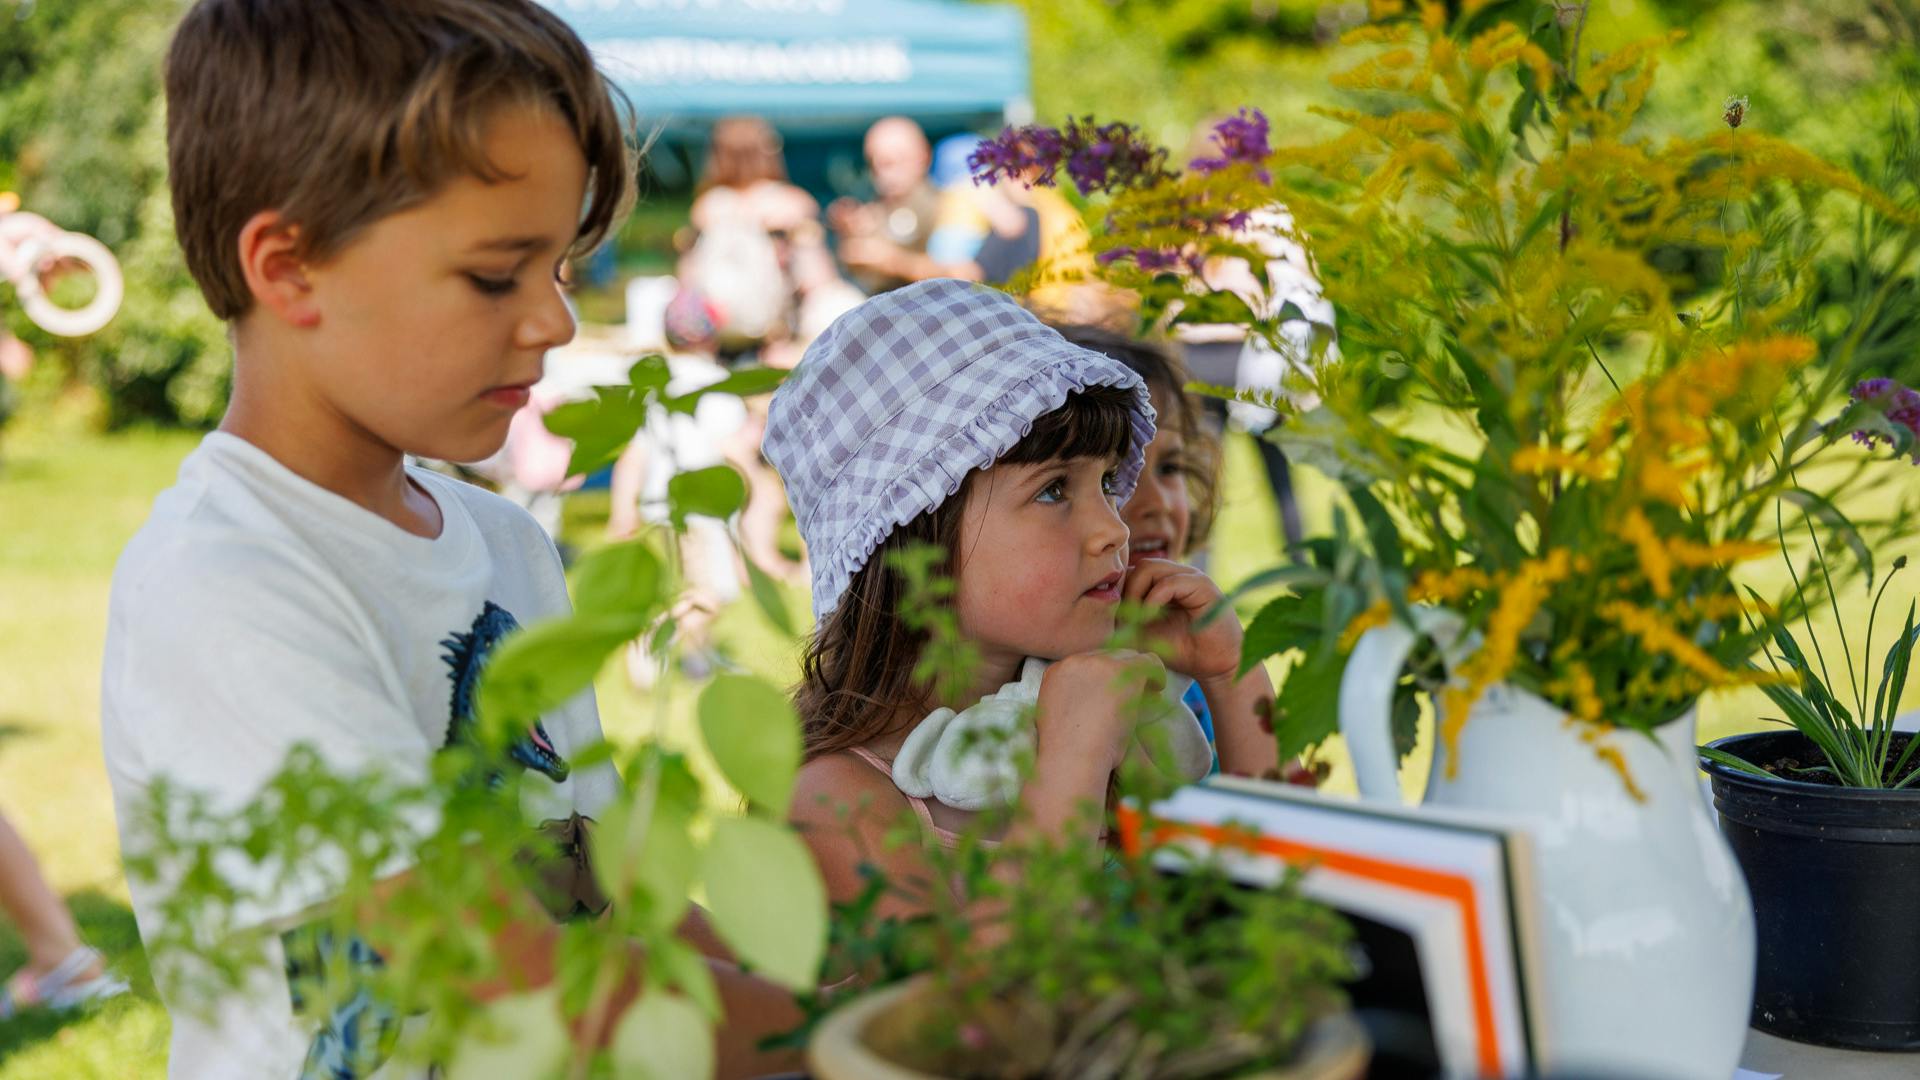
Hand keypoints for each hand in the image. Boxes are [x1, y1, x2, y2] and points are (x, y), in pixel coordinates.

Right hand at [1034, 649, 1165, 772]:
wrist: (1070, 757)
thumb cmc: (1067, 753)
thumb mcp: (1061, 721)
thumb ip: (1075, 703)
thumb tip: (1101, 704)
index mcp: (1056, 672)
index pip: (1087, 664)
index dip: (1105, 677)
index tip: (1115, 694)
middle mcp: (1075, 662)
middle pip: (1108, 657)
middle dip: (1122, 673)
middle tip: (1136, 695)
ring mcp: (1097, 663)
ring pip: (1128, 657)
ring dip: (1138, 675)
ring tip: (1150, 692)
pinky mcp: (1120, 669)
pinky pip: (1148, 662)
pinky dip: (1157, 674)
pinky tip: (1158, 688)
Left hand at [1123, 558, 1241, 682]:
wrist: (1217, 666)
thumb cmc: (1183, 651)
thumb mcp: (1145, 635)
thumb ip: (1127, 620)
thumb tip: (1100, 613)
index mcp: (1166, 583)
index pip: (1134, 572)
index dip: (1121, 591)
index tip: (1117, 617)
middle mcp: (1178, 575)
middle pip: (1139, 566)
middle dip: (1125, 591)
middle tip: (1124, 618)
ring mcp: (1191, 577)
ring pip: (1150, 567)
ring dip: (1136, 593)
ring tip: (1136, 619)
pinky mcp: (1203, 586)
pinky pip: (1170, 582)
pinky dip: (1153, 599)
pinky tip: (1149, 618)